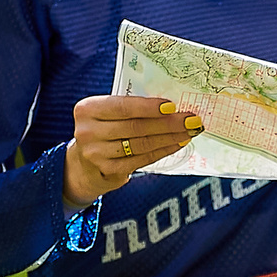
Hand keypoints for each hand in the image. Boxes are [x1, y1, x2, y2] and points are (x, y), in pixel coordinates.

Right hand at [64, 95, 202, 208]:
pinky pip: (142, 159)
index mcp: (87, 109)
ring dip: (169, 138)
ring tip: (188, 132)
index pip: (122, 107)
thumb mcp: (108, 112)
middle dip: (168, 123)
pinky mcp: (109, 170)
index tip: (172, 106)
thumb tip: (171, 105)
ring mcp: (96, 154)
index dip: (149, 107)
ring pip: (141, 145)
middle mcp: (87, 132)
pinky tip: (177, 144)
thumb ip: (130, 107)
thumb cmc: (104, 127)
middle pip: (135, 127)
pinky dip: (162, 151)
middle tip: (191, 120)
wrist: (86, 161)